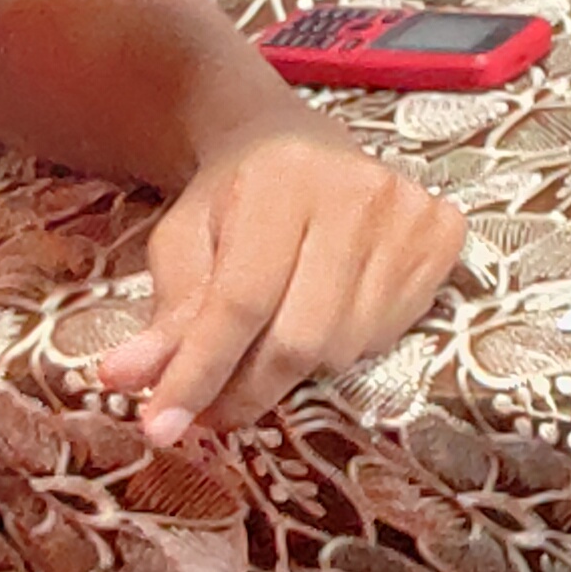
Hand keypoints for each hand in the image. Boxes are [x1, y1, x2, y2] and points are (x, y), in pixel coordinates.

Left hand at [96, 117, 467, 444]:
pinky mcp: (443, 235)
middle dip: (246, 390)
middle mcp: (357, 191)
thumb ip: (165, 314)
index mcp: (280, 181)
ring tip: (266, 347)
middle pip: (299, 337)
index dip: (200, 372)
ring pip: (344, 348)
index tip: (161, 427)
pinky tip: (322, 313)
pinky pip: (387, 336)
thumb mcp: (182, 244)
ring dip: (293, 372)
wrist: (297, 144)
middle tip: (211, 410)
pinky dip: (344, 347)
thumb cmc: (232, 199)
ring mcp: (410, 213)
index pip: (241, 301)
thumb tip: (127, 380)